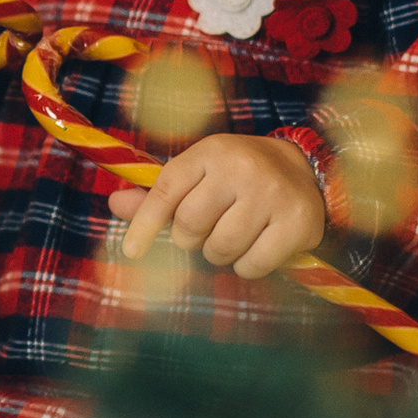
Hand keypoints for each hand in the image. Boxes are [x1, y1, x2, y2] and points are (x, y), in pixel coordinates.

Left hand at [113, 132, 326, 278]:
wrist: (302, 168)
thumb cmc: (237, 176)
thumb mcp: (198, 174)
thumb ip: (158, 194)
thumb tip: (115, 204)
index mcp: (211, 151)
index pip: (166, 191)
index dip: (145, 224)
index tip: (132, 251)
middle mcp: (242, 167)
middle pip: (190, 226)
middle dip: (193, 238)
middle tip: (211, 228)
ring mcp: (272, 194)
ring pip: (220, 249)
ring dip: (221, 254)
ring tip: (235, 236)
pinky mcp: (298, 221)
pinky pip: (253, 265)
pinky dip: (249, 266)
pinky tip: (259, 246)